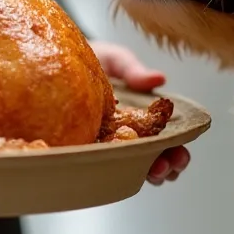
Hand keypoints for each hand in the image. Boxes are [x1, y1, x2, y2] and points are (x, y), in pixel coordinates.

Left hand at [89, 40, 190, 184]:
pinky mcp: (82, 148)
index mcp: (139, 117)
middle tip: (164, 166)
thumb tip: (159, 78)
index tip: (179, 154)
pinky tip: (113, 171)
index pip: (164, 141)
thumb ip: (134, 71)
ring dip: (143, 173)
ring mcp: (105, 144)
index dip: (176, 151)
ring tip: (148, 171)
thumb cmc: (90, 61)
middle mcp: (126, 135)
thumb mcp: (115, 60)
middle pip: (152, 159)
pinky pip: (96, 164)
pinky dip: (107, 171)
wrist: (55, 61)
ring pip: (130, 167)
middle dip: (164, 167)